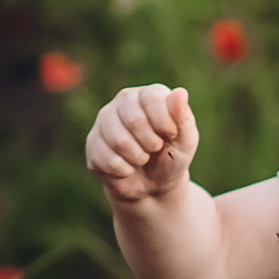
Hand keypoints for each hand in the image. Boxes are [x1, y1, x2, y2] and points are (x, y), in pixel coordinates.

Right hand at [86, 85, 198, 206]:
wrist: (152, 186)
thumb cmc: (171, 158)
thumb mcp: (186, 141)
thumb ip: (183, 117)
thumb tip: (180, 92)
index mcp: (149, 94)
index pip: (152, 98)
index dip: (164, 123)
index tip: (171, 135)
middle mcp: (124, 101)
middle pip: (134, 120)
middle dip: (151, 144)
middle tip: (155, 149)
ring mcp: (104, 120)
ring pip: (119, 141)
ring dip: (137, 158)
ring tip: (142, 158)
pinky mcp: (93, 142)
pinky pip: (107, 159)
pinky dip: (124, 170)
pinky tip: (127, 167)